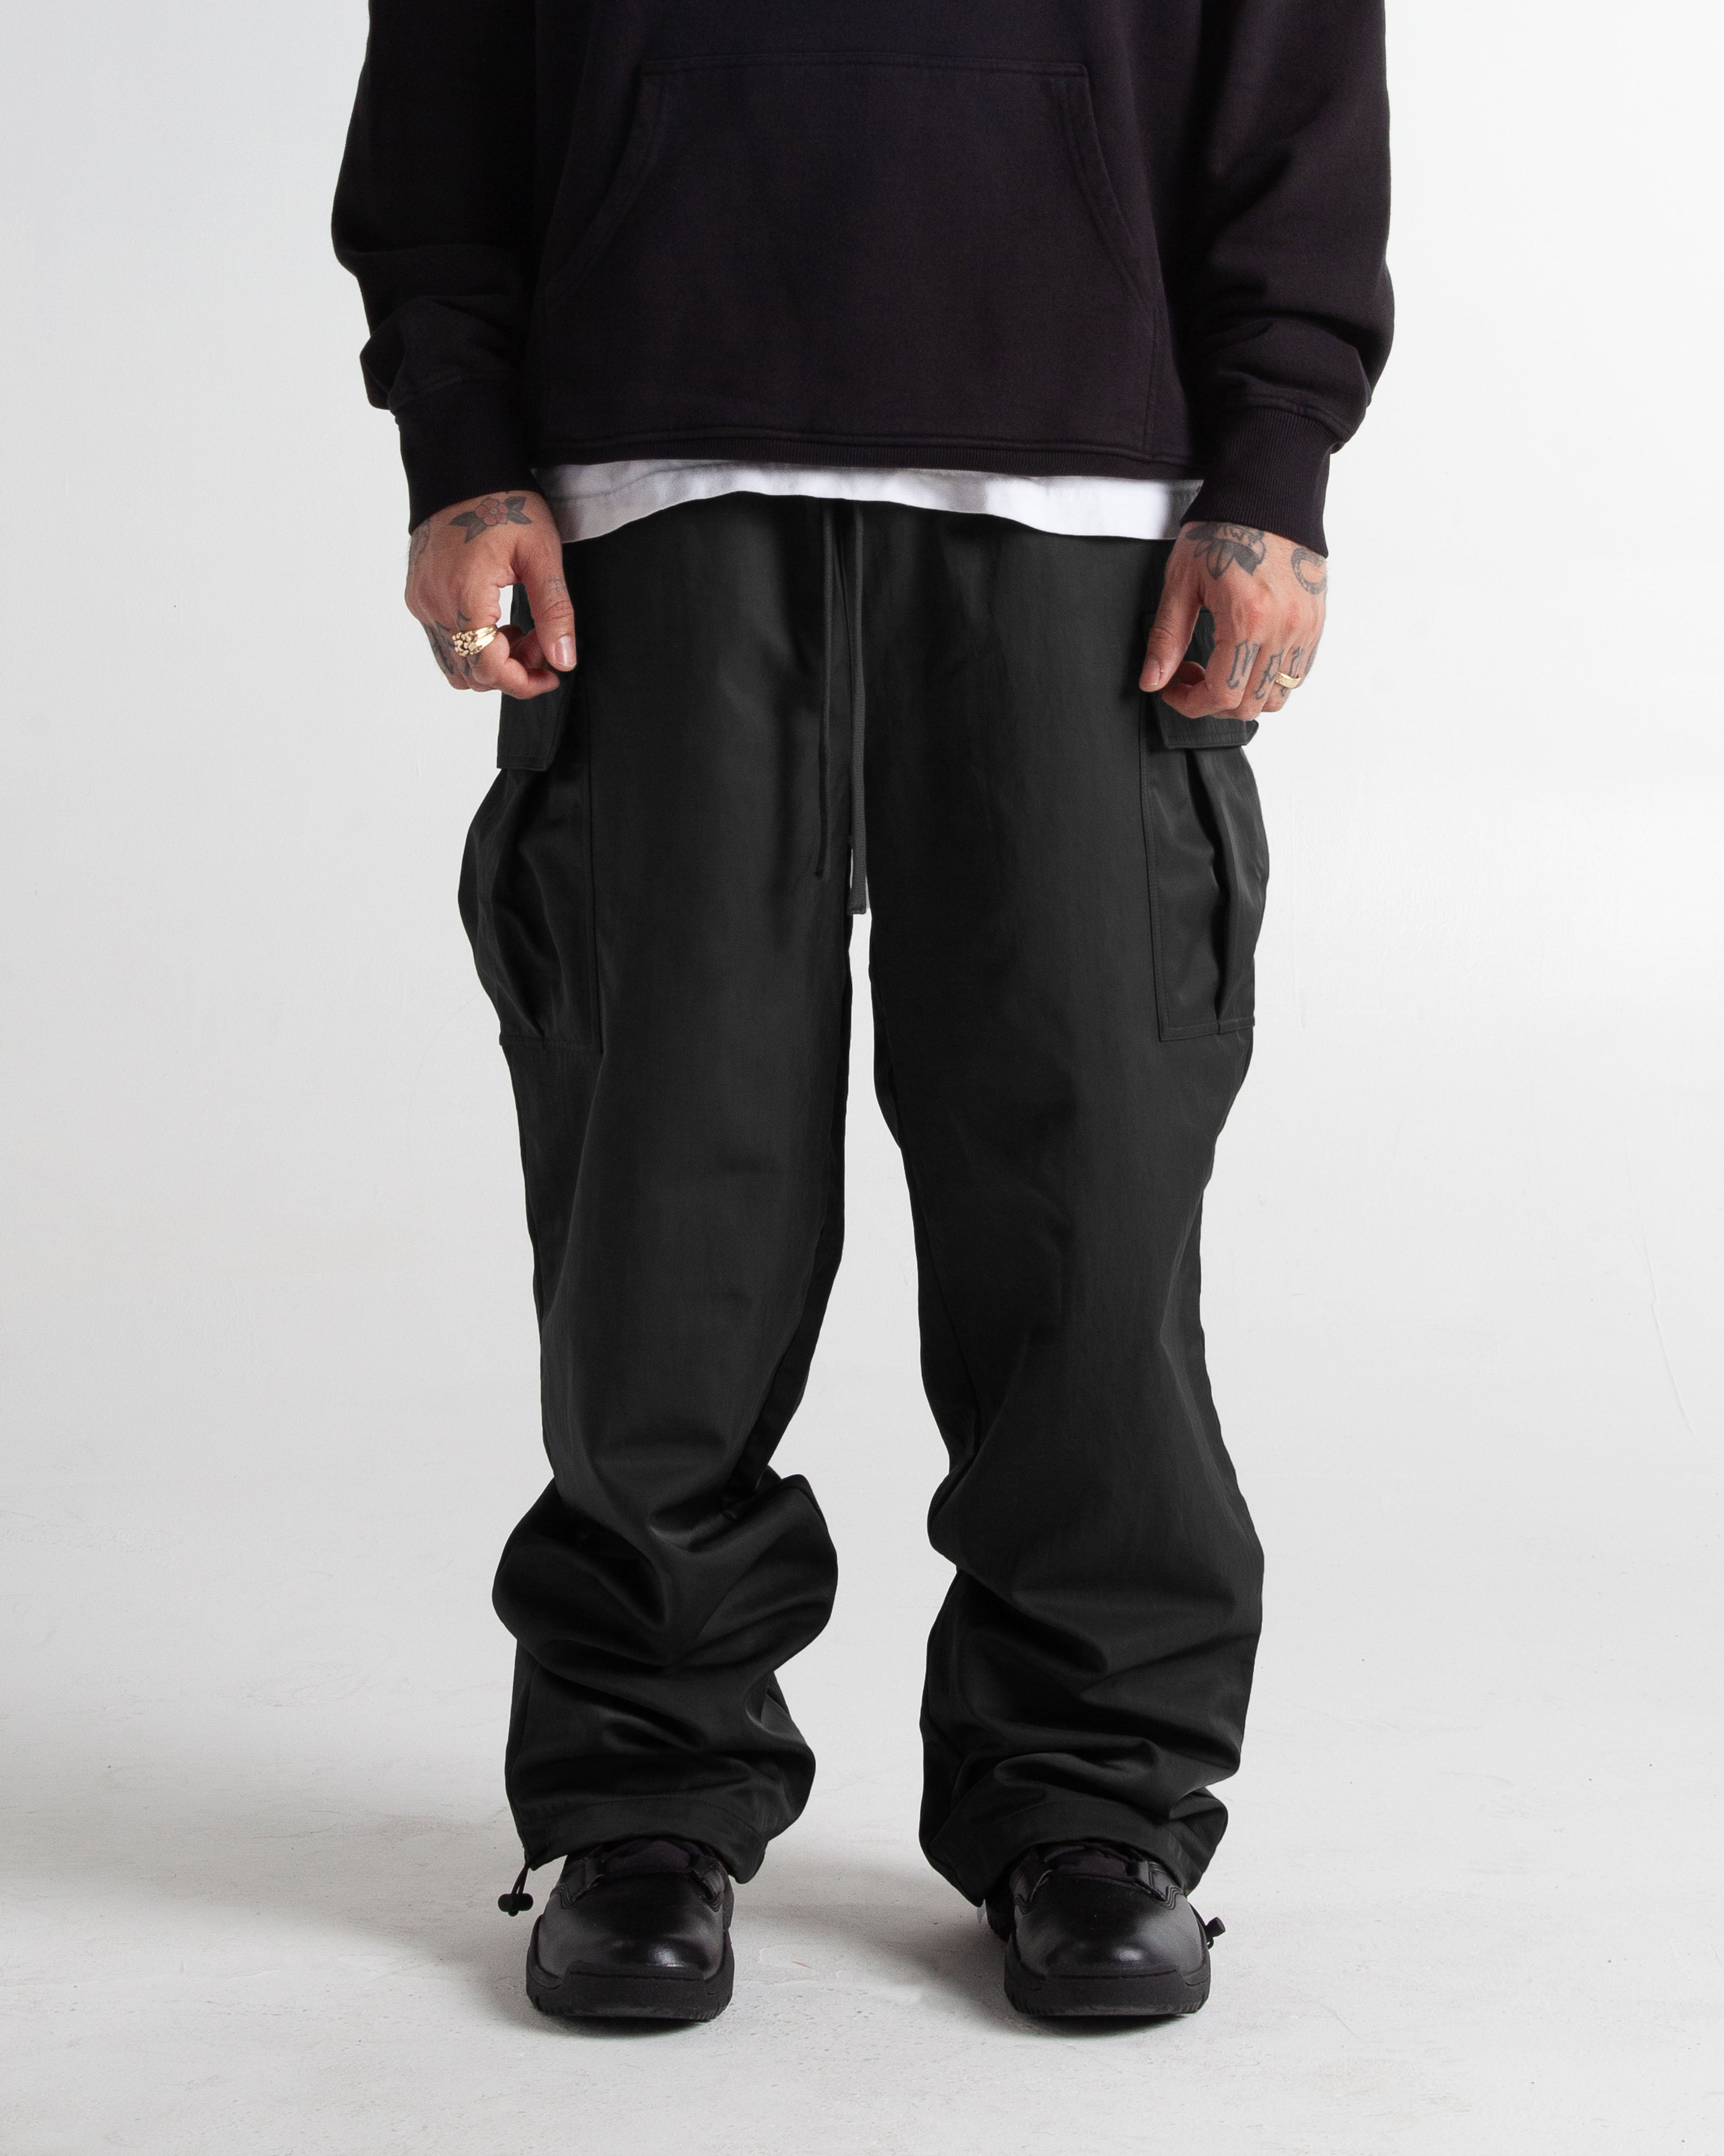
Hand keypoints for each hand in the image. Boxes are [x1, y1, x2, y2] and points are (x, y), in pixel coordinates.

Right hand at [405, 489, 573, 697]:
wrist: (461, 467)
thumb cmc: (503, 501)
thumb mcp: (542, 554)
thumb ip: (553, 611)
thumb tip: (563, 660)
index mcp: (463, 594)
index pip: (488, 668)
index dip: (523, 683)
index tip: (551, 674)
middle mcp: (432, 604)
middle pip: (471, 673)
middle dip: (512, 670)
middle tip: (540, 642)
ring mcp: (420, 601)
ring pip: (455, 663)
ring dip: (491, 661)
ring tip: (520, 630)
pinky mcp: (417, 596)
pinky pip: (443, 642)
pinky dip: (473, 645)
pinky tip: (497, 620)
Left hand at [1140, 523, 1327, 718]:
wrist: (1266, 493)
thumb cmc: (1223, 528)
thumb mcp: (1182, 581)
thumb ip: (1167, 638)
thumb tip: (1152, 681)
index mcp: (1248, 618)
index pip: (1222, 693)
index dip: (1191, 704)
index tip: (1173, 690)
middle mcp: (1284, 628)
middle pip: (1250, 704)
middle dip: (1214, 702)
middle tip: (1193, 676)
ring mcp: (1305, 627)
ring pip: (1277, 695)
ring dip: (1244, 695)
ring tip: (1222, 668)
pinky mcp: (1316, 621)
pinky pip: (1297, 673)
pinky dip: (1269, 679)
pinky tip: (1247, 656)